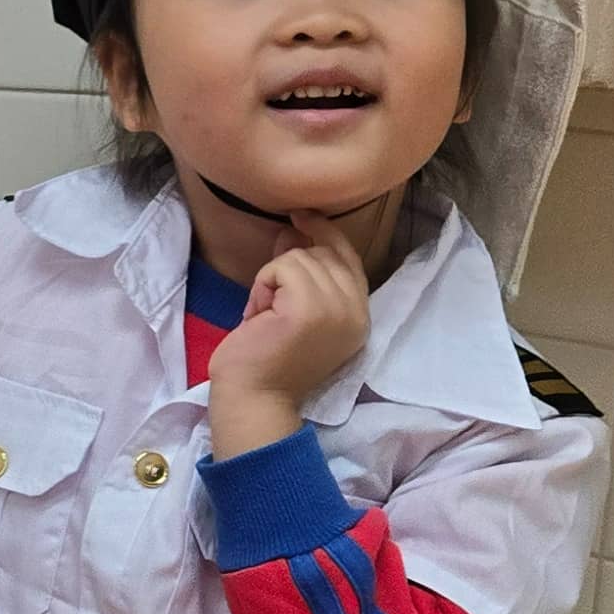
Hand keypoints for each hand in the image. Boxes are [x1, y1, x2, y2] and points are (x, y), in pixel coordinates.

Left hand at [205, 211, 372, 454]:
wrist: (254, 398)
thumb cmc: (266, 359)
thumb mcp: (295, 312)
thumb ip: (304, 275)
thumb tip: (292, 232)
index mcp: (359, 317)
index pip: (350, 258)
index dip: (327, 233)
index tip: (301, 215)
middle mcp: (356, 312)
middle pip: (325, 253)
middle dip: (289, 264)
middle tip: (268, 299)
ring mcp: (336, 309)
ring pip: (301, 256)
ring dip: (272, 279)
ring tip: (264, 315)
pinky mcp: (310, 308)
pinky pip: (283, 266)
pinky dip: (263, 284)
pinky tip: (259, 314)